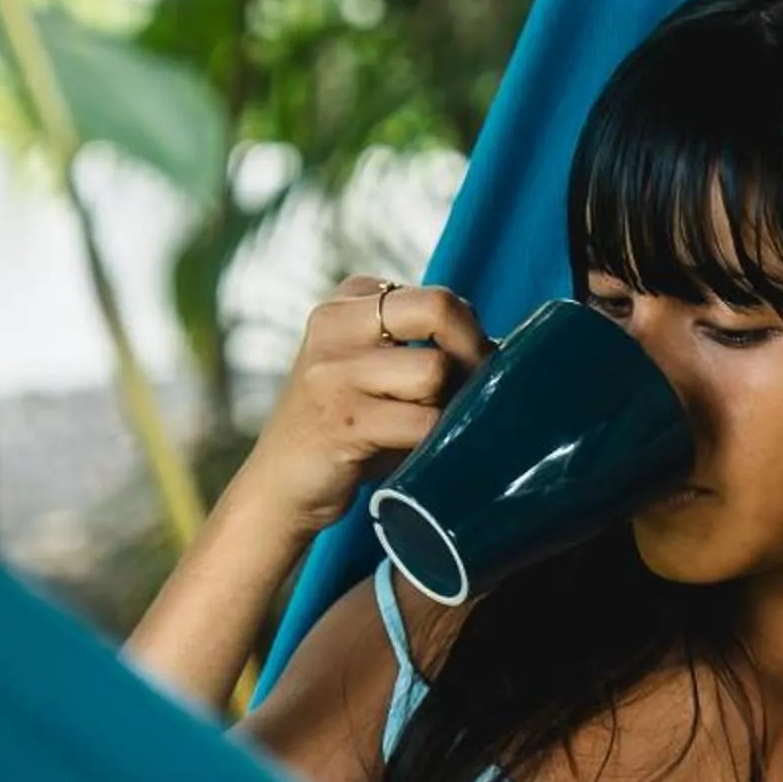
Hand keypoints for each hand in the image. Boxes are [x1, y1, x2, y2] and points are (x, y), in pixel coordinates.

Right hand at [239, 275, 496, 538]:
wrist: (280, 485)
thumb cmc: (346, 425)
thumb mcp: (372, 365)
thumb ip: (420, 342)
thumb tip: (502, 348)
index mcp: (346, 302)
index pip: (437, 296)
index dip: (468, 334)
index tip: (468, 368)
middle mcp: (334, 326)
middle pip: (438, 309)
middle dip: (473, 351)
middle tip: (475, 389)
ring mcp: (333, 373)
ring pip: (434, 371)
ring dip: (445, 404)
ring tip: (424, 424)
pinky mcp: (341, 422)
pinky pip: (422, 422)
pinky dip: (434, 440)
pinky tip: (415, 450)